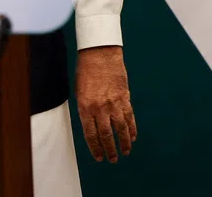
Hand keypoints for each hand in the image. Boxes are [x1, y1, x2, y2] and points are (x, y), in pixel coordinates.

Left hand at [76, 46, 135, 163]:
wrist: (100, 53)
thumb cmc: (86, 71)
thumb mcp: (79, 92)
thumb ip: (85, 110)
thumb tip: (91, 126)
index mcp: (85, 107)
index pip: (91, 134)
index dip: (95, 148)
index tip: (99, 157)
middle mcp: (100, 108)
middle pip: (106, 134)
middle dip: (110, 149)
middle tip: (112, 159)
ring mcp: (114, 103)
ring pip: (120, 128)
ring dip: (123, 142)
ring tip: (125, 152)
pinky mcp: (125, 97)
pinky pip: (129, 117)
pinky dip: (131, 128)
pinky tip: (132, 137)